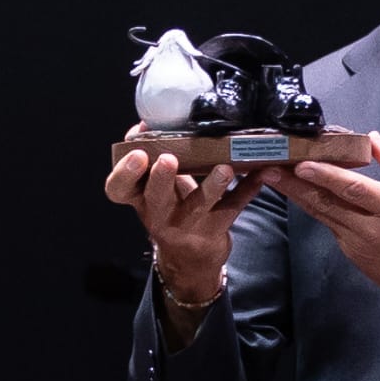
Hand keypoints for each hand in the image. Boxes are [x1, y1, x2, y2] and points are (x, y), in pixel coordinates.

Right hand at [104, 123, 280, 302]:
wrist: (190, 258)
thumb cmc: (171, 210)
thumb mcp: (155, 189)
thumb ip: (152, 159)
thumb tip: (150, 122)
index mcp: (139, 199)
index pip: (118, 189)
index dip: (124, 172)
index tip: (137, 154)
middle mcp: (159, 214)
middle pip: (157, 197)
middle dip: (162, 178)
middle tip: (169, 159)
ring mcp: (188, 225)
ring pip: (200, 204)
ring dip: (213, 184)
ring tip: (225, 168)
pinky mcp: (215, 229)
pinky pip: (233, 207)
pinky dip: (248, 189)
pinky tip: (261, 173)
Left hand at [270, 131, 379, 315]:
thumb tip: (375, 140)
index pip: (351, 189)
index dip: (325, 176)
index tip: (301, 164)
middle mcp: (370, 228)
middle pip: (325, 203)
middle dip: (295, 185)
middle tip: (270, 169)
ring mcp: (359, 245)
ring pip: (322, 216)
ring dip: (298, 197)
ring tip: (276, 179)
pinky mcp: (354, 256)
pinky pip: (333, 228)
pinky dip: (318, 211)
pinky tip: (304, 197)